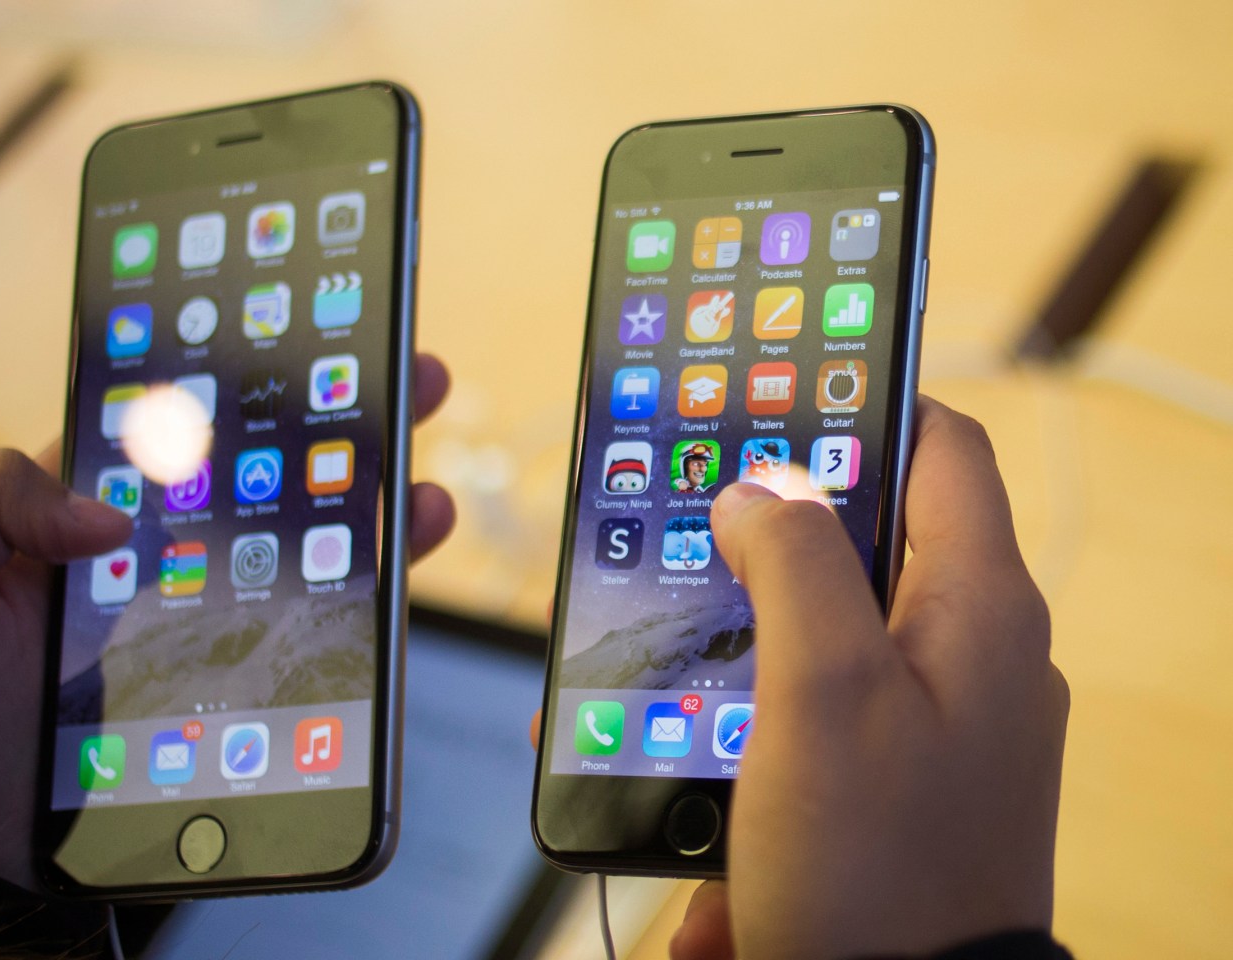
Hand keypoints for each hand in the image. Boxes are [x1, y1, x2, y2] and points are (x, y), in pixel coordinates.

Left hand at [0, 354, 454, 889]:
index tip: (301, 338)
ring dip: (371, 506)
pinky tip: (400, 569)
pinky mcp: (226, 687)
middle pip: (259, 476)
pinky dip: (363, 601)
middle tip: (408, 379)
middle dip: (337, 423)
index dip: (238, 380)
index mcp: (77, 518)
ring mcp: (195, 624)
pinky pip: (305, 634)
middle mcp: (150, 561)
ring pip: (299, 549)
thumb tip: (107, 509)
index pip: (172, 431)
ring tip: (421, 483)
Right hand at [671, 397, 1068, 959]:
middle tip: (699, 520)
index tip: (782, 390)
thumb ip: (796, 563)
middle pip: (874, 533)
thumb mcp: (822, 692)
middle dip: (777, 526)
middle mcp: (973, 652)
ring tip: (672, 633)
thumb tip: (765, 488)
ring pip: (834, 620)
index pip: (942, 446)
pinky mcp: (898, 772)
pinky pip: (823, 701)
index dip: (863, 400)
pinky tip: (691, 730)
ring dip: (751, 620)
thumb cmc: (876, 871)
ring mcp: (940, 716)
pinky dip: (757, 699)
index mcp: (979, 607)